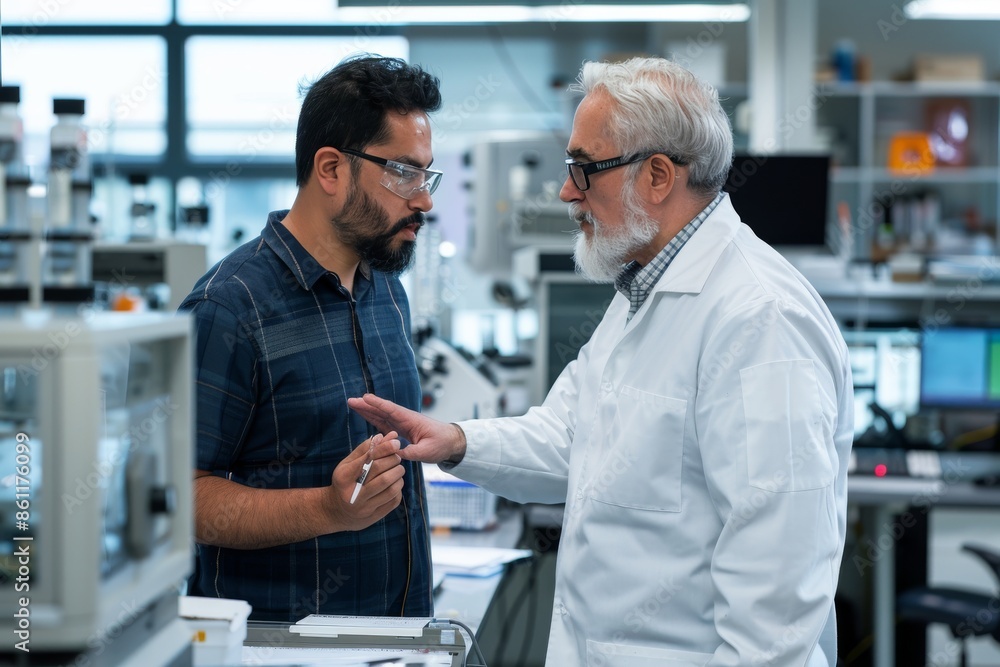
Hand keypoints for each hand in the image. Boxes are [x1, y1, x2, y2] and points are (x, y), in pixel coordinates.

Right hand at [326, 431, 404, 531]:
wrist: (335, 511)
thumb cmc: (344, 482)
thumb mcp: (347, 464)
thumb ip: (365, 450)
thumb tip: (384, 436)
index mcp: (344, 477)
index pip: (369, 461)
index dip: (385, 449)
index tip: (395, 442)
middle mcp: (353, 494)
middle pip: (382, 474)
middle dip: (394, 462)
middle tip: (397, 457)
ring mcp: (364, 508)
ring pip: (391, 488)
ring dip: (399, 475)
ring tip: (398, 470)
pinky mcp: (374, 516)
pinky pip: (393, 500)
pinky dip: (398, 489)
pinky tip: (395, 483)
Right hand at [347, 393, 465, 463]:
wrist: (450, 442)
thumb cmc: (441, 444)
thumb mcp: (427, 451)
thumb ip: (411, 452)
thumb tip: (395, 454)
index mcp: (410, 420)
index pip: (391, 410)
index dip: (378, 404)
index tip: (365, 398)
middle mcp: (404, 419)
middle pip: (382, 410)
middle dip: (367, 405)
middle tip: (351, 400)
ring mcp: (401, 424)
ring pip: (381, 415)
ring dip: (367, 410)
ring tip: (353, 404)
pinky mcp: (400, 430)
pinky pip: (384, 423)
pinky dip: (373, 418)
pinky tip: (364, 415)